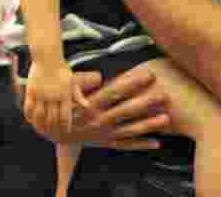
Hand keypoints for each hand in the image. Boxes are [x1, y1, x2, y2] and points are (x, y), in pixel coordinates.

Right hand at [24, 61, 91, 138]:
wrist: (47, 56)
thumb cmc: (61, 69)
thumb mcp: (72, 81)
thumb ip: (78, 96)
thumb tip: (87, 107)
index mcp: (65, 94)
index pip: (65, 117)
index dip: (64, 126)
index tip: (64, 131)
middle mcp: (53, 96)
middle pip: (52, 119)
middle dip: (53, 129)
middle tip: (52, 134)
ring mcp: (41, 93)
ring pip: (40, 115)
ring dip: (40, 125)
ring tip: (41, 130)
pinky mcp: (31, 90)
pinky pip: (29, 107)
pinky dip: (29, 116)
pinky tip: (31, 120)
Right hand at [26, 67, 171, 149]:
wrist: (54, 131)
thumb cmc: (64, 106)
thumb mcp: (69, 91)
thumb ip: (85, 83)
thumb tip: (100, 74)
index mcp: (91, 105)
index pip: (115, 92)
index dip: (132, 83)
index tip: (148, 74)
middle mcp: (99, 120)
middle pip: (126, 110)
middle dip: (146, 102)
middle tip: (164, 95)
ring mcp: (104, 133)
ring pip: (130, 130)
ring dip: (149, 124)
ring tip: (166, 118)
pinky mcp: (106, 143)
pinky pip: (126, 145)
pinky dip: (141, 145)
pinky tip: (157, 142)